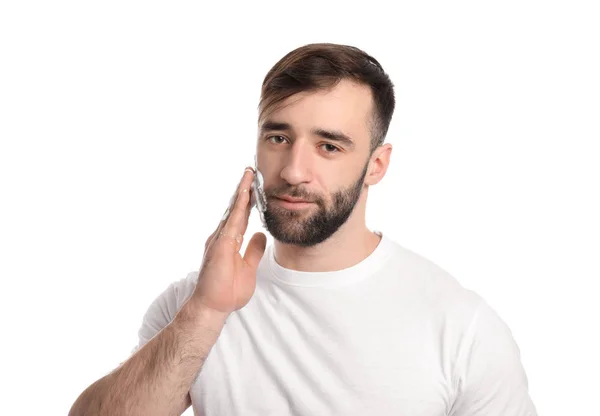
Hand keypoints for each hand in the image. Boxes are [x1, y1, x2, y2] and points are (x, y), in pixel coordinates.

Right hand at [192, 167, 266, 315]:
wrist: (212, 307)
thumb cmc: (227, 291)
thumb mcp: (249, 267)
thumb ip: (253, 251)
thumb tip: (261, 235)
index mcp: (228, 241)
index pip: (241, 216)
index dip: (247, 200)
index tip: (254, 185)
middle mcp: (222, 237)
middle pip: (235, 208)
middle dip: (243, 189)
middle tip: (251, 171)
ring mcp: (219, 240)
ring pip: (233, 211)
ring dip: (241, 192)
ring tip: (249, 175)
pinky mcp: (220, 246)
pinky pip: (232, 222)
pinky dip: (238, 207)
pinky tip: (244, 195)